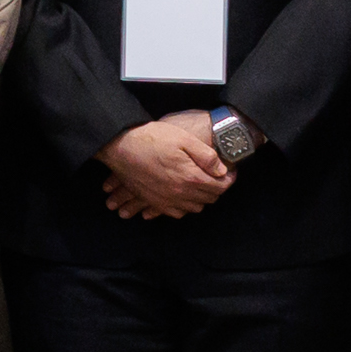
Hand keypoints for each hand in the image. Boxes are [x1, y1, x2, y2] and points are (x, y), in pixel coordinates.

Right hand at [97, 115, 233, 219]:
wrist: (120, 146)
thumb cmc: (152, 138)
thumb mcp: (183, 138)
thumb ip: (206, 156)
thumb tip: (222, 171)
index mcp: (191, 178)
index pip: (220, 187)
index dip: (229, 180)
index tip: (230, 172)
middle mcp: (181, 194)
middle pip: (208, 199)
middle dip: (216, 188)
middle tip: (216, 176)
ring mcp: (166, 200)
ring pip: (194, 207)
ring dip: (201, 197)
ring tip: (200, 184)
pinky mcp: (154, 201)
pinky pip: (176, 212)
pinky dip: (184, 206)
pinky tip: (183, 195)